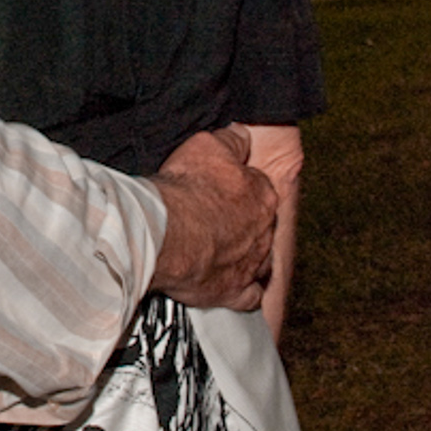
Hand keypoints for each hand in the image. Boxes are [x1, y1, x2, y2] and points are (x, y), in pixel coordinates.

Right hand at [149, 126, 277, 310]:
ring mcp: (251, 264)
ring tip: (223, 250)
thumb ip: (231, 140)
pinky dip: (243, 290)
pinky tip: (230, 283)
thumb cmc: (186, 190)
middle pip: (260, 224)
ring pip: (260, 260)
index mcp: (262, 194)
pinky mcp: (235, 292)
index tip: (221, 187)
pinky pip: (250, 295)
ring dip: (246, 255)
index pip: (259, 186)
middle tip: (216, 217)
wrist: (166, 234)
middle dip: (244, 221)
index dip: (239, 185)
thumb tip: (242, 134)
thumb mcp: (207, 145)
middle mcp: (264, 231)